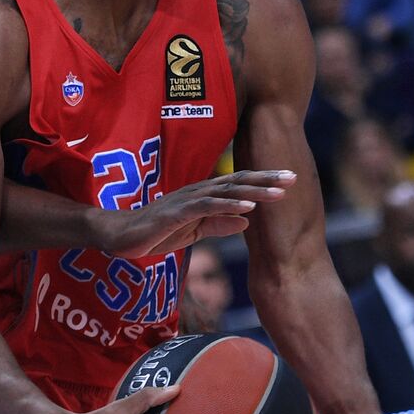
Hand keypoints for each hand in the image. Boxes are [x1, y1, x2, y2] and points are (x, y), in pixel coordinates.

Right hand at [99, 170, 296, 257]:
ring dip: (254, 190)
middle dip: (266, 178)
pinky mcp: (176, 212)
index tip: (289, 181)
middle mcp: (198, 192)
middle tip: (294, 176)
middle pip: (237, 181)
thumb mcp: (192, 232)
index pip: (238, 185)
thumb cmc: (155, 233)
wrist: (119, 236)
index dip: (263, 182)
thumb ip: (217, 225)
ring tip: (279, 192)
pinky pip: (206, 207)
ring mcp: (187, 200)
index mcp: (203, 196)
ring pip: (226, 191)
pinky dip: (229, 205)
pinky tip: (247, 208)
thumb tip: (246, 222)